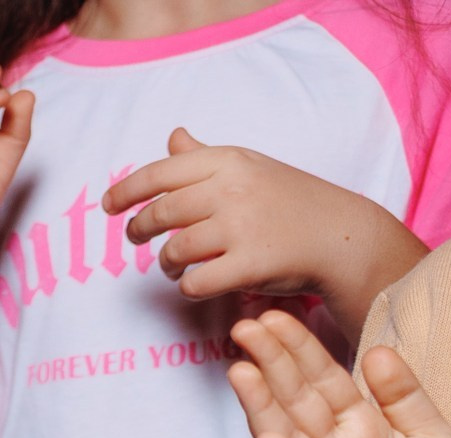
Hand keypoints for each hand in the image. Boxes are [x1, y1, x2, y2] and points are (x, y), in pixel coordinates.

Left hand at [100, 130, 422, 331]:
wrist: (341, 235)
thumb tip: (173, 136)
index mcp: (229, 161)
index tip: (108, 205)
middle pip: (161, 212)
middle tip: (135, 237)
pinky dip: (188, 287)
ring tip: (172, 265)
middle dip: (139, 228)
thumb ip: (206, 156)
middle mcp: (232, 189)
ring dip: (165, 262)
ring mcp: (241, 226)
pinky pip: (194, 282)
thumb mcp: (250, 167)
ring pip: (173, 250)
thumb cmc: (290, 201)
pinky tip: (196, 283)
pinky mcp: (250, 264)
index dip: (127, 190)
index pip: (161, 172)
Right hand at [228, 309, 450, 437]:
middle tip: (243, 327)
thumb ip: (403, 396)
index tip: (271, 316)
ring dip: (263, 407)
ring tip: (240, 372)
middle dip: (271, 364)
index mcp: (360, 426)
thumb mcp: (433, 435)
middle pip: (298, 400)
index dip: (298, 349)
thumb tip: (377, 351)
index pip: (322, 379)